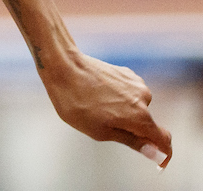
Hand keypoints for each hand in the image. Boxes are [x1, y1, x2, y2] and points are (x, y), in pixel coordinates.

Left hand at [43, 50, 171, 167]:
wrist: (63, 66)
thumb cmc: (77, 103)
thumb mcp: (102, 132)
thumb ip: (132, 142)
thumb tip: (155, 153)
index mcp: (140, 116)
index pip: (164, 140)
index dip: (163, 154)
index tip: (157, 162)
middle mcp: (143, 98)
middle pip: (149, 124)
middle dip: (134, 131)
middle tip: (106, 127)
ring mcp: (135, 82)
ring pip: (138, 108)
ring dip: (125, 114)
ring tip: (98, 109)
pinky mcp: (126, 73)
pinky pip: (130, 94)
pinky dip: (120, 99)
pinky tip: (100, 95)